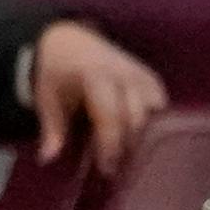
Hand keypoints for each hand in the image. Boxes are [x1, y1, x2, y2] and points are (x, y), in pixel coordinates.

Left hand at [32, 20, 168, 176]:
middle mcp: (123, 73)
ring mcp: (140, 74)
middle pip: (136, 119)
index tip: (106, 168)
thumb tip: (48, 159)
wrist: (69, 40)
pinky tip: (142, 141)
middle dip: (128, 147)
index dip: (110, 145)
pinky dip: (155, 124)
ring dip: (144, 137)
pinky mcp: (152, 78)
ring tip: (129, 157)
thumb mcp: (47, 98)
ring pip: (154, 114)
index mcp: (95, 76)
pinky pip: (162, 106)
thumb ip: (52, 129)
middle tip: (118, 169)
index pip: (110, 117)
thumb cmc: (57, 73)